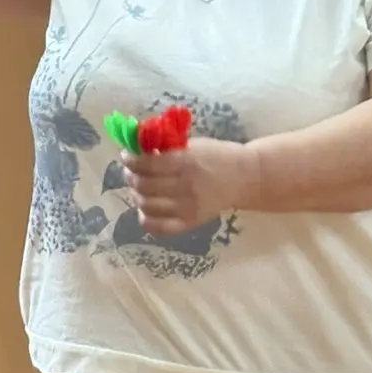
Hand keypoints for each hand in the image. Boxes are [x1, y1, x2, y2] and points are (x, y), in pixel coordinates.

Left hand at [123, 137, 256, 235]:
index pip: (147, 164)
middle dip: (130, 176)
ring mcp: (187, 207)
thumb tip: (136, 148)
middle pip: (144, 185)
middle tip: (130, 171)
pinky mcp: (190, 222)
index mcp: (186, 162)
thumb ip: (167, 148)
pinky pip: (158, 227)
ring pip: (147, 205)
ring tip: (138, 187)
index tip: (126, 155)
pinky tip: (146, 208)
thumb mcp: (193, 145)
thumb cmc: (217, 156)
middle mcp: (185, 186)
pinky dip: (146, 218)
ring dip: (136, 195)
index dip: (131, 160)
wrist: (244, 178)